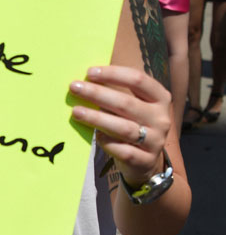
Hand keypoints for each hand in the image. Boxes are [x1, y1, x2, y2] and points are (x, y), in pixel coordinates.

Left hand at [70, 65, 171, 186]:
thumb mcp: (132, 107)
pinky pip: (123, 151)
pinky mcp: (146, 160)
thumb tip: (86, 78)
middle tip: (74, 88)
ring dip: (97, 118)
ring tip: (76, 111)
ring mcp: (155, 140)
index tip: (90, 72)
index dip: (113, 74)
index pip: (138, 80)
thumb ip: (116, 92)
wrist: (145, 162)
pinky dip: (108, 142)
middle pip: (126, 103)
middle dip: (97, 94)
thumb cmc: (132, 125)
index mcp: (160, 98)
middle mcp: (160, 118)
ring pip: (123, 128)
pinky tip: (95, 136)